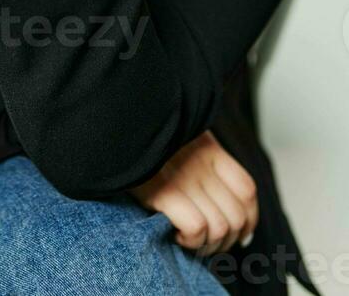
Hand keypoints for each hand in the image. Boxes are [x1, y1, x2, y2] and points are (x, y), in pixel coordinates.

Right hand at [126, 130, 258, 256]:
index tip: (237, 233)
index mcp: (208, 149)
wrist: (117, 120)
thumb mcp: (179, 134)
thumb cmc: (145, 133)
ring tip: (188, 240)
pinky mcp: (163, 192)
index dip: (248, 219)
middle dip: (225, 241)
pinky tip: (175, 233)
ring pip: (219, 228)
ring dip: (206, 245)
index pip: (247, 192)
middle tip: (205, 242)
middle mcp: (202, 166)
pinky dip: (190, 240)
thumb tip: (218, 198)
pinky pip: (196, 227)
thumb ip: (198, 155)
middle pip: (235, 218)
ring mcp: (184, 179)